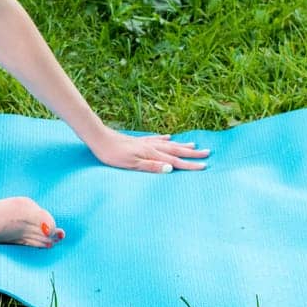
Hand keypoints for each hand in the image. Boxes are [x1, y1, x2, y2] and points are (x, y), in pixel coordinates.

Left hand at [87, 125, 210, 172]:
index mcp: (152, 154)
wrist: (99, 138)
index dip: (190, 164)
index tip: (205, 166)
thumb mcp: (131, 164)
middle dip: (192, 153)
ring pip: (168, 144)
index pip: (175, 161)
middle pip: (175, 150)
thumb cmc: (113, 155)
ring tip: (194, 145)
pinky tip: (168, 137)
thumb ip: (151, 167)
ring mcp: (145, 142)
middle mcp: (151, 147)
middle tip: (207, 153)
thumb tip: (171, 169)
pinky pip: (156, 139)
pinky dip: (164, 139)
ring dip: (181, 145)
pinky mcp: (138, 140)